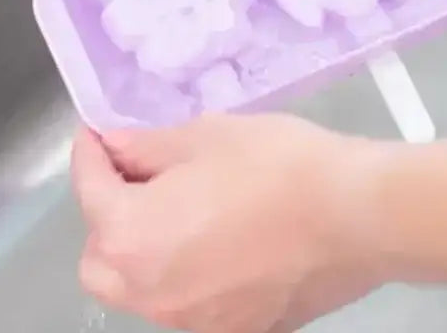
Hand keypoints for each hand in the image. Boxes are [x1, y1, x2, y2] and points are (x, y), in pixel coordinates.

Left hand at [71, 115, 382, 332]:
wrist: (357, 216)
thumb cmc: (280, 165)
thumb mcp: (210, 135)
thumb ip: (150, 146)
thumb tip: (114, 145)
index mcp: (132, 236)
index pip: (89, 191)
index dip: (90, 154)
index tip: (96, 133)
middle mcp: (149, 293)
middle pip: (99, 257)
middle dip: (107, 215)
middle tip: (141, 175)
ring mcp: (190, 322)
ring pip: (140, 287)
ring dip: (145, 247)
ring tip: (188, 205)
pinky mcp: (233, 329)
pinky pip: (186, 301)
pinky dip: (186, 270)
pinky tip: (226, 238)